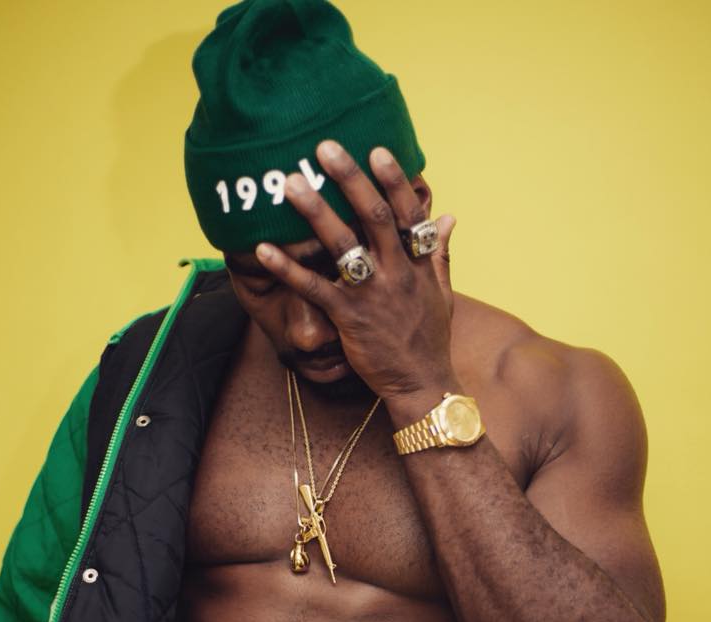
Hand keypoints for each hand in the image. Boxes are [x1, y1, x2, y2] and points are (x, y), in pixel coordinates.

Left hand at [255, 140, 457, 401]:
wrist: (423, 384)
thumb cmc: (429, 338)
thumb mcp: (442, 292)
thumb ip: (439, 251)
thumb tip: (448, 214)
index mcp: (418, 264)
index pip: (408, 213)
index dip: (393, 180)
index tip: (377, 148)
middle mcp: (396, 273)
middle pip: (373, 217)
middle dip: (349, 179)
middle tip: (324, 148)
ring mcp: (372, 295)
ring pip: (342, 246)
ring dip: (314, 212)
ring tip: (290, 184)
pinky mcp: (349, 319)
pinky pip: (314, 289)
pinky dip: (288, 268)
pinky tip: (262, 249)